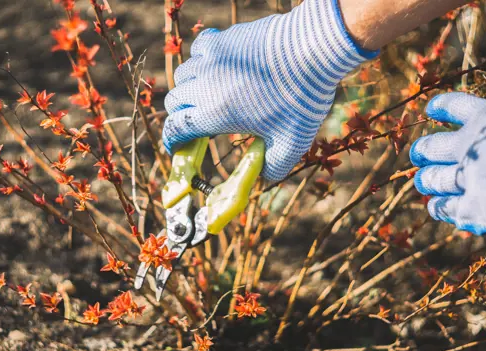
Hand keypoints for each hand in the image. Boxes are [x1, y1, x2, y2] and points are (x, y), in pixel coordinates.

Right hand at [162, 0, 377, 180]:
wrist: (313, 49)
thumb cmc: (302, 98)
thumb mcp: (292, 142)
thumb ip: (275, 166)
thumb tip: (264, 175)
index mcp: (215, 113)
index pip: (175, 128)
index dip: (172, 140)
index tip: (177, 146)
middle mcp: (205, 85)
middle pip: (174, 101)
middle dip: (181, 115)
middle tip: (198, 121)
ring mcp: (211, 58)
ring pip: (183, 75)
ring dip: (189, 88)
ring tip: (208, 94)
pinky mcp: (222, 38)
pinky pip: (198, 50)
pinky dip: (201, 61)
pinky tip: (218, 66)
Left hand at [410, 93, 485, 234]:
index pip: (456, 106)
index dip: (441, 106)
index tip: (432, 108)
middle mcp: (468, 146)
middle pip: (432, 147)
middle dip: (423, 151)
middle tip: (418, 154)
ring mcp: (465, 178)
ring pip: (432, 178)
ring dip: (426, 179)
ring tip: (423, 180)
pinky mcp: (470, 209)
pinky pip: (444, 207)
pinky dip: (439, 207)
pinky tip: (436, 207)